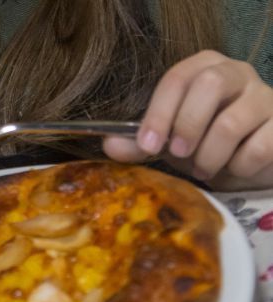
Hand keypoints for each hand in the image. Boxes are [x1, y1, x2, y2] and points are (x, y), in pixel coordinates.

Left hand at [104, 50, 272, 189]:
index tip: (148, 144)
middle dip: (187, 125)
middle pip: (209, 84)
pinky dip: (238, 166)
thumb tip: (109, 145)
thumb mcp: (169, 140)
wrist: (248, 159)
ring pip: (232, 122)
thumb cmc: (204, 142)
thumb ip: (140, 142)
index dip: (159, 112)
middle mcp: (236, 73)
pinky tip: (233, 168)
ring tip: (203, 168)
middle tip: (179, 154)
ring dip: (209, 155)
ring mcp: (264, 96)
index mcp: (203, 68)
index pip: (177, 77)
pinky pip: (258, 148)